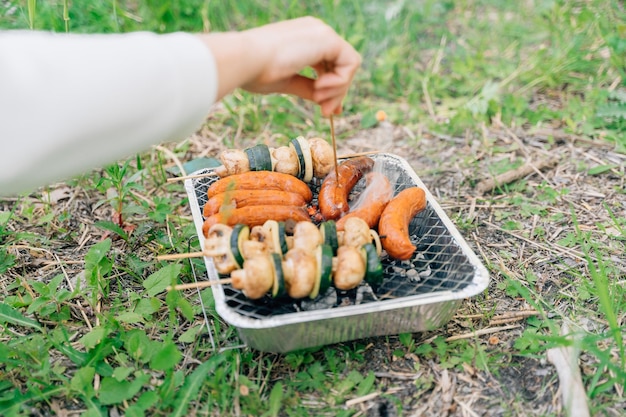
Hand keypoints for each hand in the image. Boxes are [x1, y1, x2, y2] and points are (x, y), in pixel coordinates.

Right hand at [199, 17, 360, 115]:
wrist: (244, 60)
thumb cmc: (256, 71)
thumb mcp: (288, 82)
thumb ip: (309, 89)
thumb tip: (329, 104)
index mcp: (304, 39)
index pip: (329, 64)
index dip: (332, 88)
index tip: (325, 109)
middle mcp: (316, 31)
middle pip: (342, 65)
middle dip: (337, 93)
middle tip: (325, 112)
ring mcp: (322, 32)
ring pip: (349, 65)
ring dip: (338, 89)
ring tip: (318, 99)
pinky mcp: (328, 38)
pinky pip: (351, 63)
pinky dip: (340, 82)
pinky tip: (320, 88)